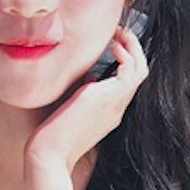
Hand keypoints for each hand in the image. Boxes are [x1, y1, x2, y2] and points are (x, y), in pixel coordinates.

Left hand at [25, 25, 148, 176]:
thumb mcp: (71, 112)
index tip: (112, 47)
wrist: (49, 156)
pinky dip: (125, 53)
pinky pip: (130, 70)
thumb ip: (82, 97)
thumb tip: (88, 78)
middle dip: (132, 50)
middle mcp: (116, 109)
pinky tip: (112, 44)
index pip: (126, 84)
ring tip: (118, 33)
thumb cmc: (52, 139)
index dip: (124, 63)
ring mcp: (115, 104)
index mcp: (108, 113)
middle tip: (119, 34)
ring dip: (132, 47)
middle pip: (139, 74)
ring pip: (139, 69)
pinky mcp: (107, 98)